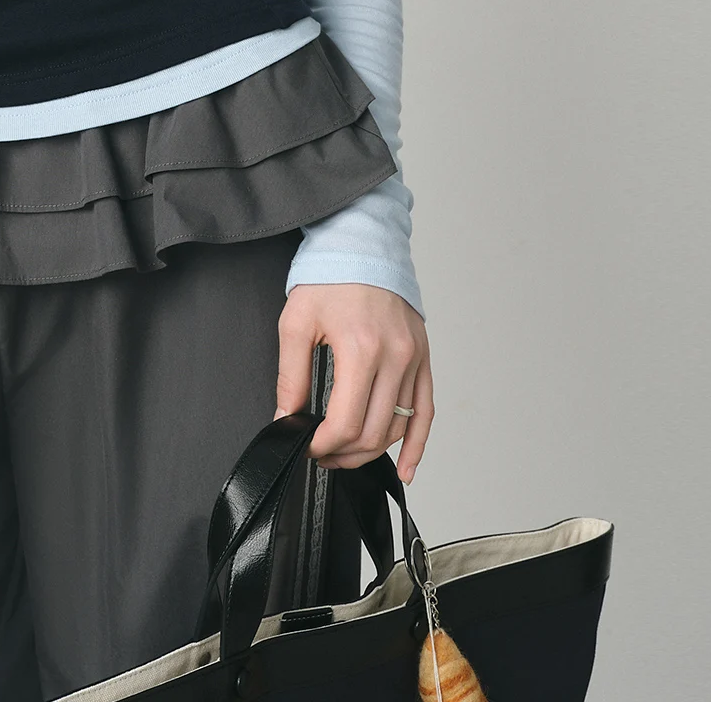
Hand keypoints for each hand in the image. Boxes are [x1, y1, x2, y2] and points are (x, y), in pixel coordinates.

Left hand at [274, 283, 433, 482]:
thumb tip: (286, 417)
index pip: (346, 422)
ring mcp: (413, 358)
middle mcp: (395, 357)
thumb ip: (291, 375)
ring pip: (398, 426)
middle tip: (321, 454)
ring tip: (346, 454)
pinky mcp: (423, 357)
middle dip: (343, 454)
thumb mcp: (297, 322)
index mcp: (361, 349)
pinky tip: (406, 466)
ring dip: (371, 451)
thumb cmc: (329, 277)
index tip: (307, 446)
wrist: (361, 244)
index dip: (323, 445)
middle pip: (373, 432)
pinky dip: (417, 444)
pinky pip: (425, 411)